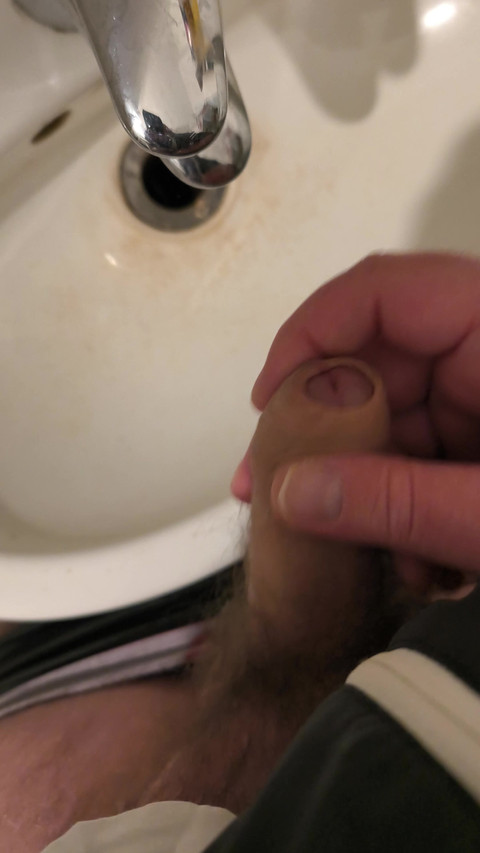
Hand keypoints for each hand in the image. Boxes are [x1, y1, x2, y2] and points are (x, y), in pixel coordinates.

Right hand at [232, 253, 479, 591]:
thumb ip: (399, 502)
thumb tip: (294, 493)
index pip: (381, 292)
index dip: (309, 336)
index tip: (268, 398)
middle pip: (372, 360)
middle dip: (323, 432)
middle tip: (279, 486)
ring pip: (389, 416)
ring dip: (363, 484)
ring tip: (357, 547)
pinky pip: (418, 450)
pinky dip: (398, 500)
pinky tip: (406, 552)